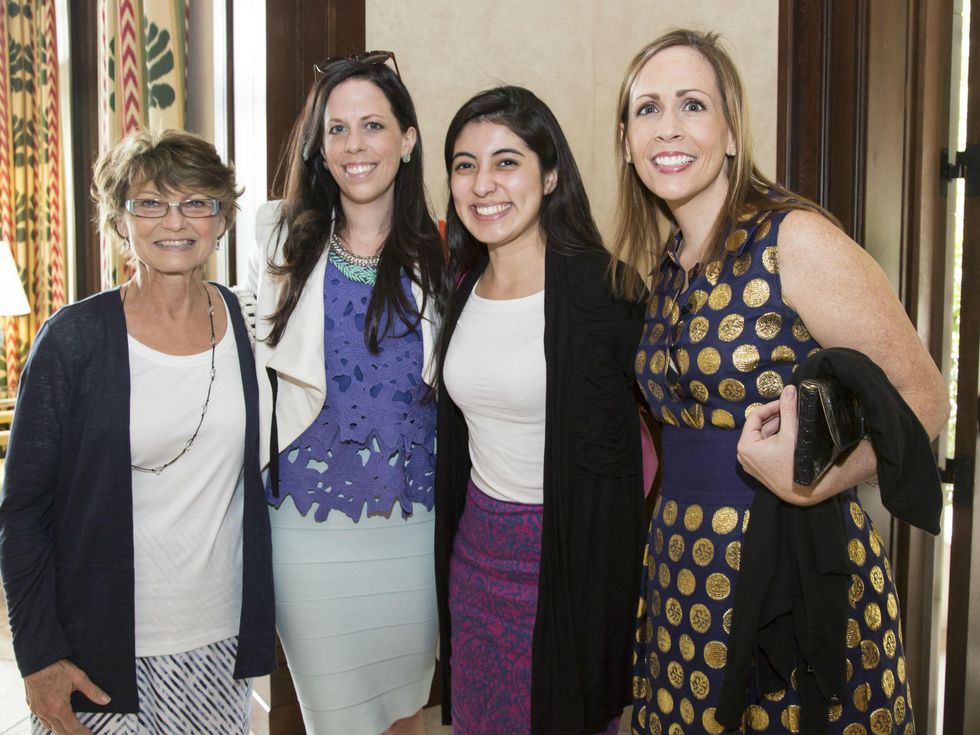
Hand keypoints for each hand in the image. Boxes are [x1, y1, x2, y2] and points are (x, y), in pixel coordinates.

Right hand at [24, 659, 109, 733]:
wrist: (37, 660)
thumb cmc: (58, 668)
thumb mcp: (79, 678)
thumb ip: (93, 691)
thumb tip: (106, 701)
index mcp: (59, 708)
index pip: (72, 728)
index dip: (82, 733)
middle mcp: (47, 712)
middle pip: (60, 732)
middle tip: (83, 734)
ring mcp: (37, 710)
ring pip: (49, 727)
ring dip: (60, 731)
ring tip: (70, 730)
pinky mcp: (32, 705)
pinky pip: (41, 720)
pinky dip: (50, 724)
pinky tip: (55, 720)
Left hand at [737, 385, 820, 505]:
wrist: (802, 493)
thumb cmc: (794, 464)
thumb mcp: (790, 433)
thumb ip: (788, 410)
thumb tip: (789, 389)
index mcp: (745, 445)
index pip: (755, 416)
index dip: (770, 406)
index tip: (785, 401)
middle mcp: (743, 454)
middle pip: (759, 427)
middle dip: (776, 417)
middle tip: (792, 409)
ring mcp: (750, 462)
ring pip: (763, 436)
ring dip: (777, 427)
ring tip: (795, 421)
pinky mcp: (759, 467)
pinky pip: (765, 447)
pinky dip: (776, 438)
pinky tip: (790, 434)